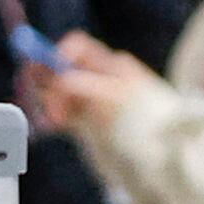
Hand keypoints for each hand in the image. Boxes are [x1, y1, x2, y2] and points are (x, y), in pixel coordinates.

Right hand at [32, 31, 152, 135]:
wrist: (163, 155)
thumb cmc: (146, 121)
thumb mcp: (113, 98)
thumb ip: (84, 86)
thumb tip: (59, 80)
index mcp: (111, 66)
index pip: (78, 48)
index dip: (59, 55)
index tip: (47, 73)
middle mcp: (100, 80)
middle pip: (64, 70)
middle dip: (48, 79)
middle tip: (41, 96)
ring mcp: (95, 103)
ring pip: (62, 93)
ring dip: (50, 99)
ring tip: (50, 116)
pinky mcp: (91, 124)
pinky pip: (66, 114)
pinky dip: (55, 116)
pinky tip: (52, 123)